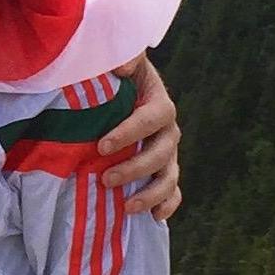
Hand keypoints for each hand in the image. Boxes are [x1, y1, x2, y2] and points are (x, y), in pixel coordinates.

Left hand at [102, 55, 180, 220]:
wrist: (120, 93)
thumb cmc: (116, 78)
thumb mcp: (119, 61)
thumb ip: (123, 57)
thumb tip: (120, 66)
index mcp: (159, 103)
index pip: (151, 119)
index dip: (129, 133)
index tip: (102, 145)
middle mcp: (168, 131)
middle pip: (161, 153)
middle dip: (135, 169)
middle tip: (105, 179)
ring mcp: (168, 154)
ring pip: (169, 177)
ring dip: (151, 194)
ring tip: (127, 207)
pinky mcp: (163, 171)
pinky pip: (173, 192)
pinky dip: (167, 205)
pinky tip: (154, 218)